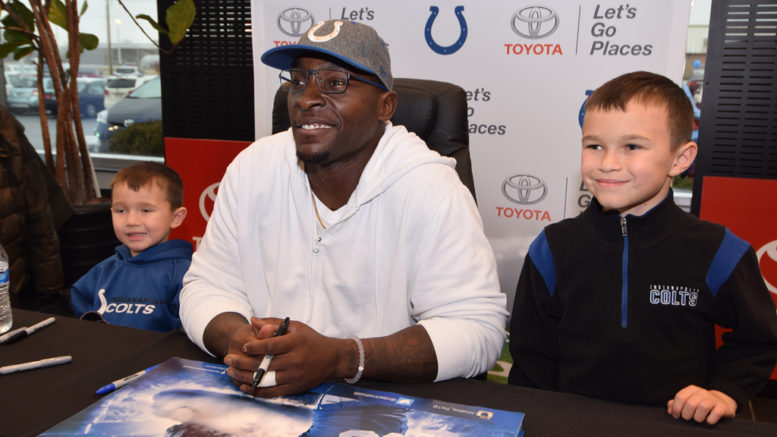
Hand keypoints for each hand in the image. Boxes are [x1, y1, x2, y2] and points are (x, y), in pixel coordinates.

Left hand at [224, 317, 346, 397]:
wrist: (332, 359)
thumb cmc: (311, 340)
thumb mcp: (296, 327)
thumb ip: (273, 324)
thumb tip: (252, 320)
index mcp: (295, 343)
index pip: (271, 346)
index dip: (255, 347)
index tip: (243, 347)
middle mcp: (295, 360)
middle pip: (265, 363)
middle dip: (243, 362)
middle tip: (228, 359)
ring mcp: (294, 376)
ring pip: (266, 379)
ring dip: (245, 376)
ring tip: (231, 372)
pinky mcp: (294, 388)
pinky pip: (272, 392)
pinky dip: (257, 391)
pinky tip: (244, 386)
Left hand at [667, 385, 736, 424]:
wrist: (722, 402)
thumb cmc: (700, 403)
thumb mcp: (688, 401)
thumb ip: (676, 404)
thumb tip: (669, 410)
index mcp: (692, 389)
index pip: (680, 397)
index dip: (676, 408)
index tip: (677, 416)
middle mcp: (702, 392)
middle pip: (690, 404)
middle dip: (686, 415)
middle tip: (688, 418)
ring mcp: (713, 399)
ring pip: (702, 408)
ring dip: (698, 418)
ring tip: (698, 419)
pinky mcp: (722, 407)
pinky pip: (715, 414)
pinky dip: (710, 420)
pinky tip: (708, 421)